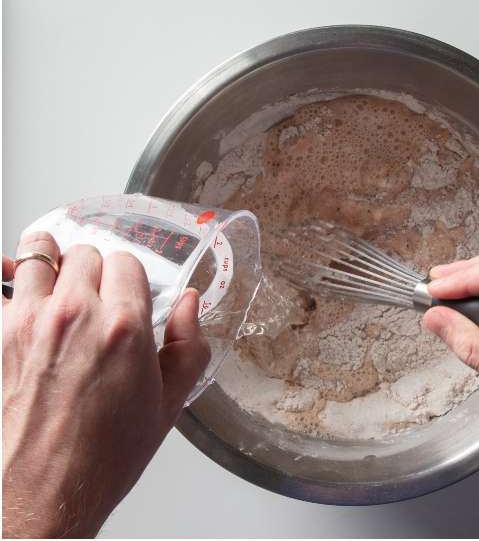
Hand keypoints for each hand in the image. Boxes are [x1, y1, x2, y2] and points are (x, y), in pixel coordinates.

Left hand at [3, 231, 209, 537]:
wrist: (47, 493)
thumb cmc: (104, 455)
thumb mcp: (169, 402)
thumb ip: (189, 344)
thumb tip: (191, 305)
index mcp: (124, 327)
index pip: (129, 262)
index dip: (133, 277)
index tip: (132, 295)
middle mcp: (76, 315)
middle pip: (87, 253)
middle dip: (96, 268)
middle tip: (99, 292)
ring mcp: (31, 323)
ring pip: (38, 253)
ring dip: (50, 259)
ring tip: (56, 275)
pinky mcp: (1, 337)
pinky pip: (0, 284)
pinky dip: (7, 279)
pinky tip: (16, 287)